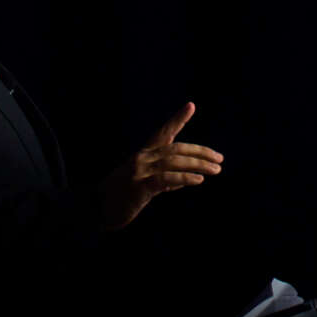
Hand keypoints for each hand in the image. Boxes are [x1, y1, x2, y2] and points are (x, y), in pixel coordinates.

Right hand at [99, 102, 223, 230]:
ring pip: (173, 162)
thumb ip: (164, 180)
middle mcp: (141, 158)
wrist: (96, 210)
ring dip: (198, 165)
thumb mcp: (144, 185)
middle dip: (200, 152)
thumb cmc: (121, 197)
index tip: (191, 106)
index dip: (177, 119)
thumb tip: (185, 179)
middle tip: (219, 158)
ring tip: (215, 170)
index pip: (163, 133)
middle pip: (176, 148)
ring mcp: (139, 172)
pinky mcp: (139, 187)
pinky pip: (166, 179)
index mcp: (143, 155)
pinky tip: (199, 180)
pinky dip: (184, 178)